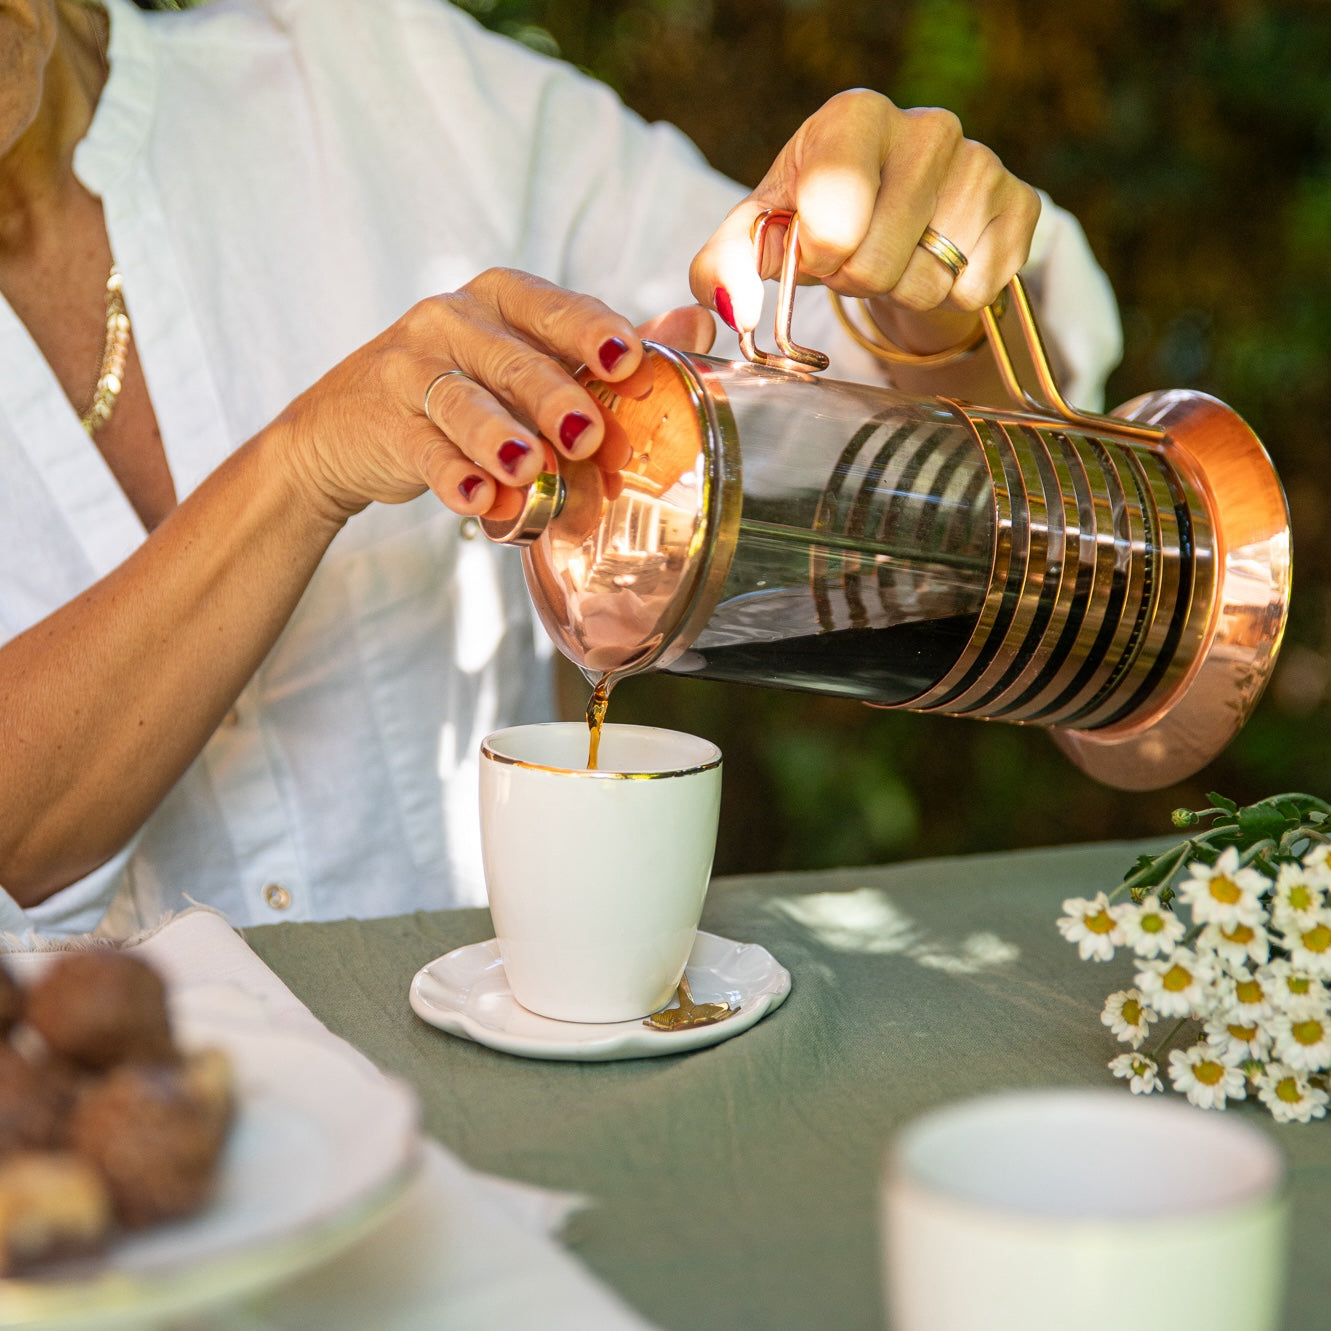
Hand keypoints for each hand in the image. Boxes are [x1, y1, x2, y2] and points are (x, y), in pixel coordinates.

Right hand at [272, 269, 657, 524]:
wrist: (349, 428)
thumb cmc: (462, 389)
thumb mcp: (527, 359)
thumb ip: (605, 350)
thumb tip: (698, 327)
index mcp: (500, 297)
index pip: (551, 306)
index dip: (588, 331)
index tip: (626, 357)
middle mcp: (452, 319)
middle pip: (509, 356)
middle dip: (552, 394)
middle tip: (586, 432)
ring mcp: (410, 367)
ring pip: (461, 400)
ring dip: (497, 437)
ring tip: (529, 468)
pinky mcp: (383, 420)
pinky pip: (422, 449)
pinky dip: (451, 476)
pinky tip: (477, 501)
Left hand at [689, 90, 1040, 354]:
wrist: (894, 221)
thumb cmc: (819, 222)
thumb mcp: (759, 237)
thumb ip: (722, 268)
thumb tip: (733, 308)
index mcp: (853, 117)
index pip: (833, 221)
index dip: (820, 258)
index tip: (816, 248)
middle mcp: (927, 127)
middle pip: (879, 265)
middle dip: (859, 281)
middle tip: (858, 259)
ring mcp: (982, 162)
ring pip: (931, 282)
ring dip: (905, 291)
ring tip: (899, 257)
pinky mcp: (1022, 204)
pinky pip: (976, 289)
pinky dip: (952, 296)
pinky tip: (940, 261)